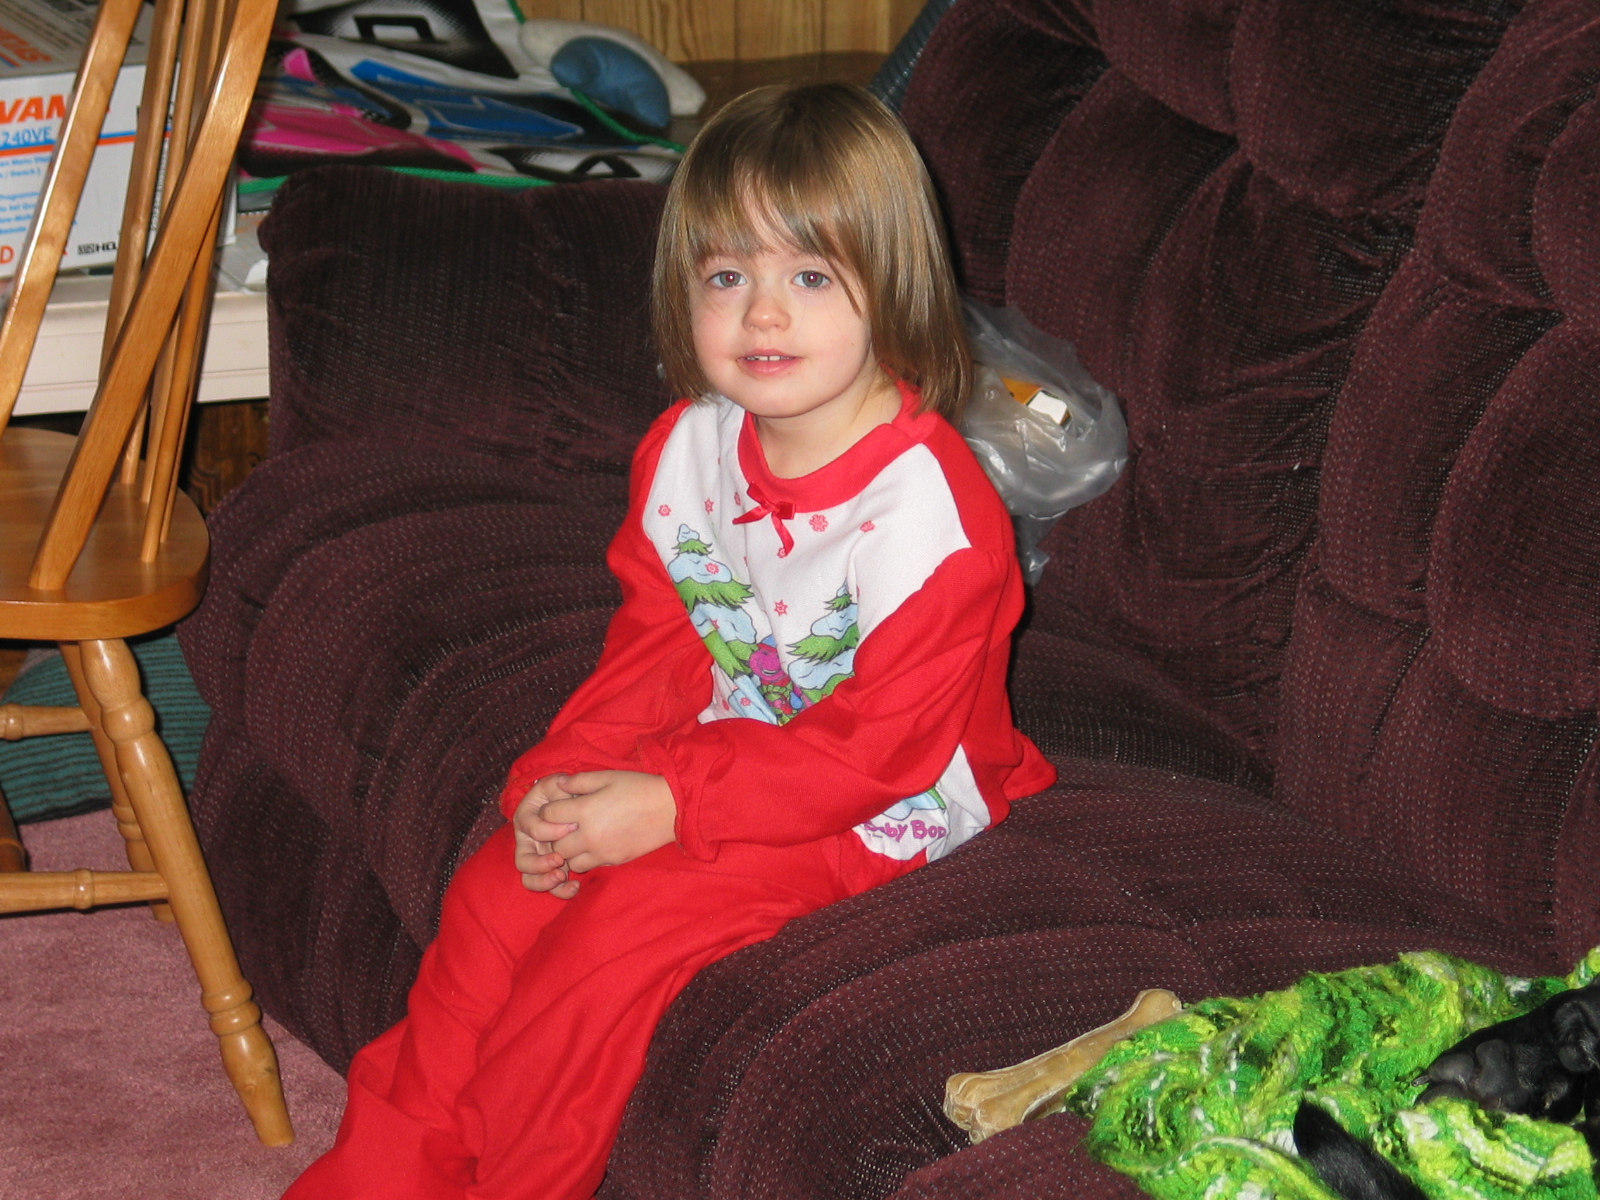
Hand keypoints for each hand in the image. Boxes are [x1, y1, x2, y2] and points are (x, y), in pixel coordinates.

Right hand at [512, 775, 581, 898]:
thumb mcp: (560, 783)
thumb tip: (564, 784)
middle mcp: (527, 841)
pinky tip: (576, 886)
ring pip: (530, 878)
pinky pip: (548, 885)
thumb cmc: (566, 794)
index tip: (572, 827)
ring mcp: (538, 858)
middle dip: (540, 864)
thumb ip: (559, 783)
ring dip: (545, 882)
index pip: (531, 827)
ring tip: (562, 876)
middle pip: (522, 861)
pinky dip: (559, 890)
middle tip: (560, 860)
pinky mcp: (551, 870)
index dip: (549, 829)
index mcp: (526, 818)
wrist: (575, 805)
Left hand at [532, 770, 676, 873]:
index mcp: (585, 810)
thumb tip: (558, 784)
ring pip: (568, 859)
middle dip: (554, 834)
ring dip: (567, 850)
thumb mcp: (608, 777)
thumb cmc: (639, 787)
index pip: (548, 815)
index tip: (557, 807)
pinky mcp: (613, 860)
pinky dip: (584, 858)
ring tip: (577, 838)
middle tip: (563, 825)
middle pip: (554, 843)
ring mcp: (601, 851)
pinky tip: (593, 846)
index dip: (549, 810)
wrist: (670, 809)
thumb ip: (580, 780)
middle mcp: (588, 834)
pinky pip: (588, 866)